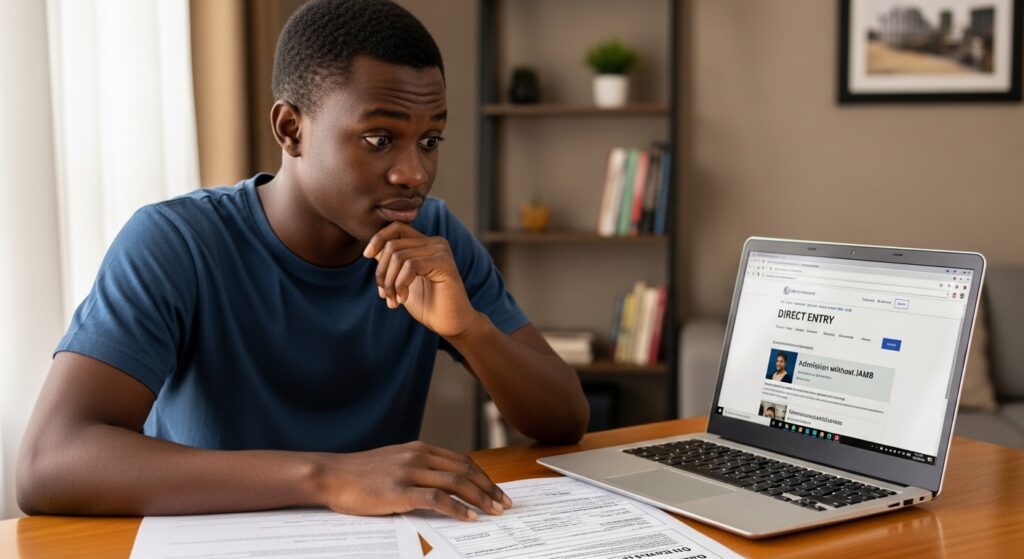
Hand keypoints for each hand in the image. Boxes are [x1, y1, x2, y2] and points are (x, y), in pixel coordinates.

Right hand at [317, 441, 512, 519]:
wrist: (331, 475)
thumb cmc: (360, 474)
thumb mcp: (395, 462)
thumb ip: (419, 468)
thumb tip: (444, 485)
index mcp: (420, 448)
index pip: (462, 460)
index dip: (483, 476)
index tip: (497, 491)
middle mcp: (418, 456)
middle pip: (465, 470)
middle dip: (489, 488)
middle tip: (504, 503)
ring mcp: (409, 472)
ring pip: (456, 482)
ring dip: (480, 498)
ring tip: (494, 512)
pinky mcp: (400, 490)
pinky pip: (437, 498)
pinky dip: (457, 508)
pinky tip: (468, 517)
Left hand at [363, 222, 477, 336]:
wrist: (449, 323)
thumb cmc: (427, 304)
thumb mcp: (402, 280)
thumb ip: (391, 263)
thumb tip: (371, 250)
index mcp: (425, 243)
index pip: (396, 228)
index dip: (378, 239)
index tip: (367, 256)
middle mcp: (435, 242)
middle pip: (393, 245)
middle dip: (382, 272)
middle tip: (385, 294)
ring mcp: (441, 251)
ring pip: (399, 257)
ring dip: (390, 283)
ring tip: (394, 300)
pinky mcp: (444, 263)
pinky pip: (411, 266)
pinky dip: (401, 284)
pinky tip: (403, 298)